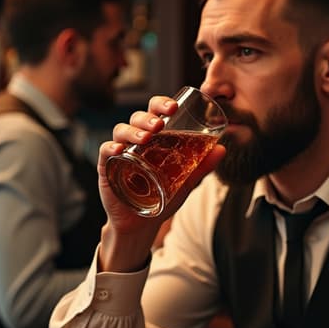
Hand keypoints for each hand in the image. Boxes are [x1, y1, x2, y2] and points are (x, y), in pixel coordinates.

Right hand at [98, 96, 225, 234]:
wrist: (143, 224)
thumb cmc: (163, 197)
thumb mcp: (186, 182)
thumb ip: (202, 166)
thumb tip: (222, 148)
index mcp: (154, 137)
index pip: (155, 112)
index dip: (161, 104)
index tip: (173, 108)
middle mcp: (136, 140)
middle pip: (137, 117)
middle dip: (148, 117)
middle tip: (160, 124)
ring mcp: (120, 152)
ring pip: (121, 130)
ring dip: (133, 131)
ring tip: (146, 138)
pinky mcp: (107, 167)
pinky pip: (106, 151)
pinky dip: (111, 148)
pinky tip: (120, 150)